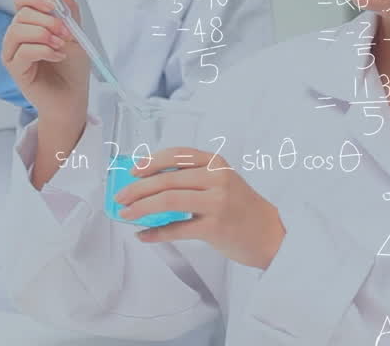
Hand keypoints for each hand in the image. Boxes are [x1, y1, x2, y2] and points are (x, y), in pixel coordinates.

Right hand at [1, 0, 89, 124]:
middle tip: (66, 33)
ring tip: (61, 45)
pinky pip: (23, 51)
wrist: (73, 97)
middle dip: (47, 20)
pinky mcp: (15, 69)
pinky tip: (58, 56)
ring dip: (43, 34)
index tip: (54, 6)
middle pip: (21, 14)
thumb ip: (69, 12)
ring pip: (17, 31)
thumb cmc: (72, 67)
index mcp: (30, 23)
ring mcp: (13, 52)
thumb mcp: (75, 34)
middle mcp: (17, 36)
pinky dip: (44, 51)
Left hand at [113, 148, 285, 269]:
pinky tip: (144, 235)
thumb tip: (149, 184)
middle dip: (138, 188)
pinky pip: (177, 229)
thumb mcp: (221, 182)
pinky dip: (156, 232)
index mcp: (216, 163)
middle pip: (167, 179)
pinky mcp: (215, 227)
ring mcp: (217, 202)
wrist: (269, 233)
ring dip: (142, 208)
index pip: (177, 155)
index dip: (150, 161)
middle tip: (120, 197)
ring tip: (126, 214)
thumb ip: (193, 178)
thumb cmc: (240, 207)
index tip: (132, 171)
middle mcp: (217, 178)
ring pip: (169, 201)